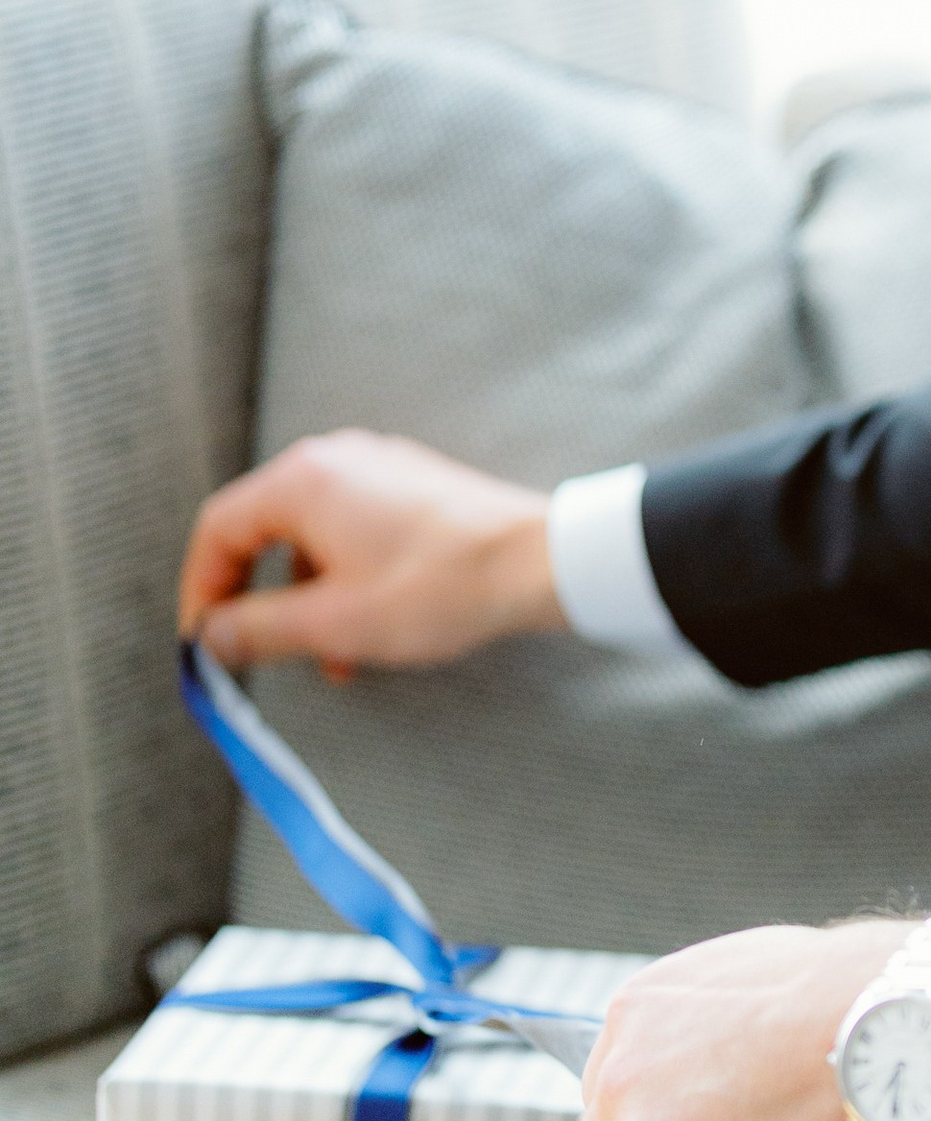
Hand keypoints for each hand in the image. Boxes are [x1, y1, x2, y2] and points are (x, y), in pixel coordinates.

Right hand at [176, 430, 562, 675]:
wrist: (538, 563)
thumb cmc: (440, 587)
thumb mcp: (333, 622)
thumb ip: (257, 629)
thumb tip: (209, 638)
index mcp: (302, 481)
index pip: (218, 529)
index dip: (201, 589)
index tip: (204, 638)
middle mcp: (335, 460)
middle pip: (263, 530)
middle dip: (258, 599)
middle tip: (254, 649)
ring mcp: (377, 469)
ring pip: (313, 538)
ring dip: (308, 600)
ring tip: (330, 659)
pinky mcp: (412, 487)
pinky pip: (355, 533)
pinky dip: (346, 581)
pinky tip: (367, 632)